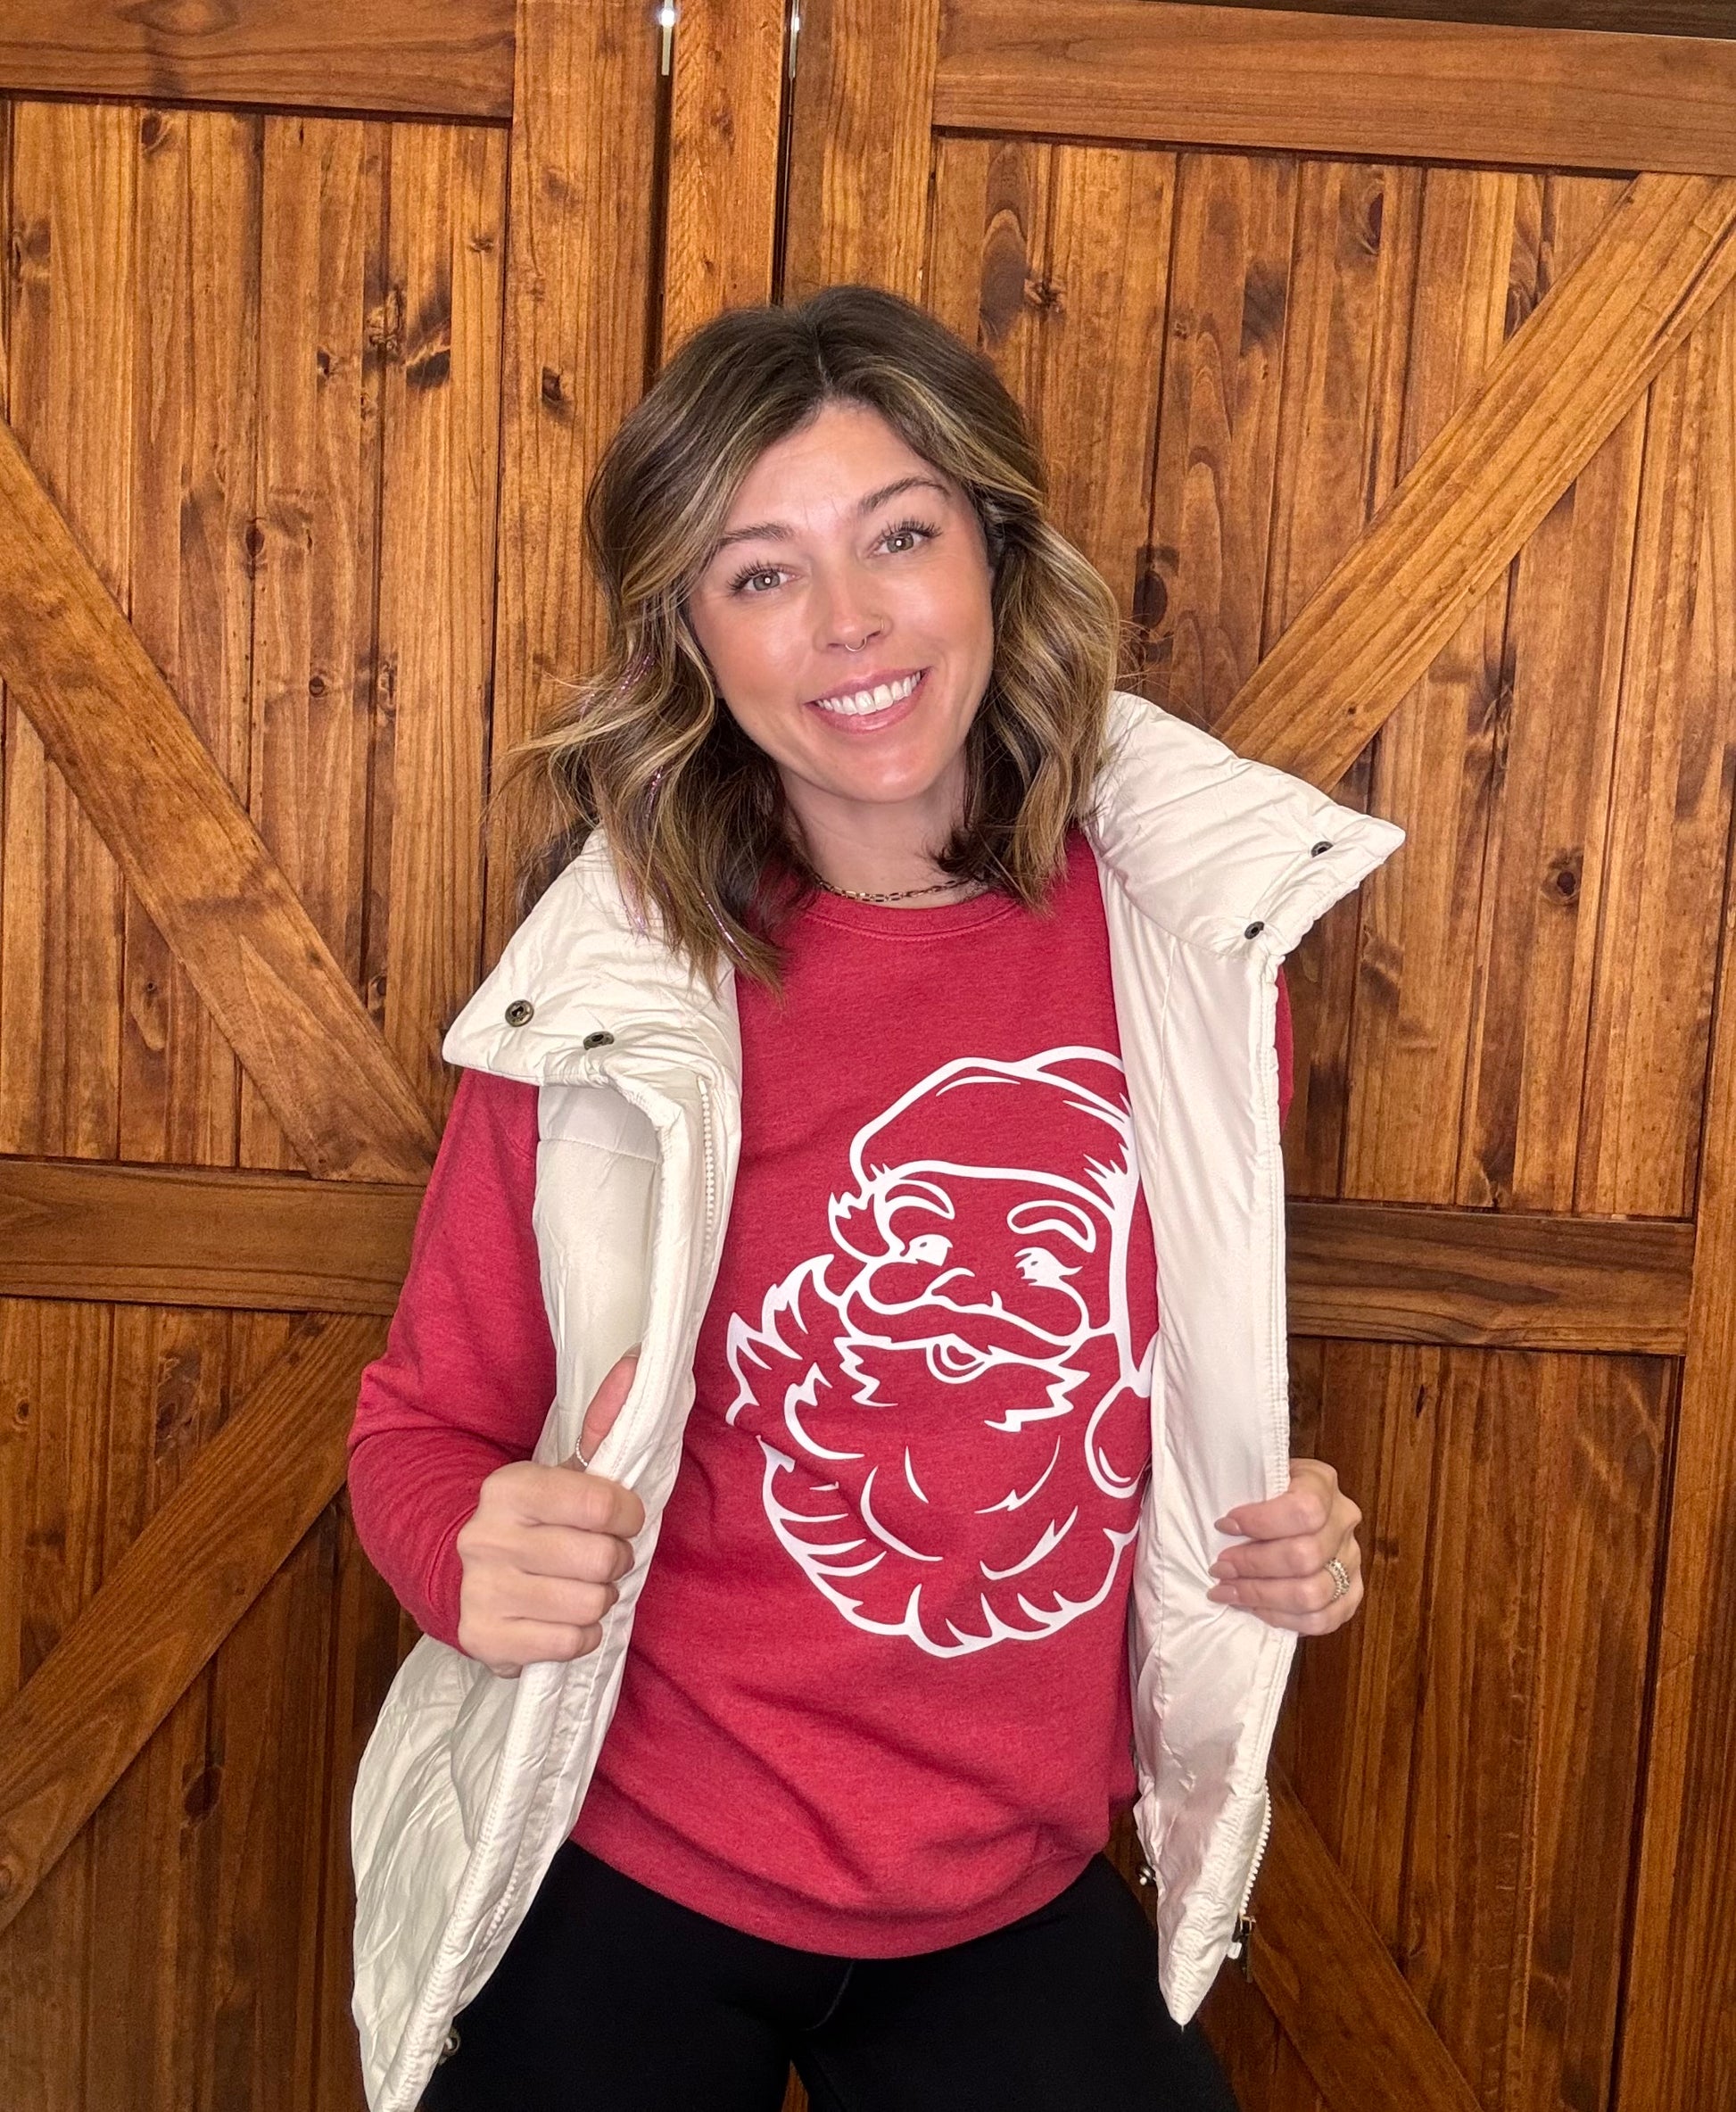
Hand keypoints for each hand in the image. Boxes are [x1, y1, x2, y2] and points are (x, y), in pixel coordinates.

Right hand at [456, 1349, 646, 1677]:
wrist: (461, 1572)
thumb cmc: (534, 1519)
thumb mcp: (564, 1470)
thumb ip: (606, 1420)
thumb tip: (641, 1359)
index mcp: (508, 1487)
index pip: (601, 1505)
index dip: (627, 1515)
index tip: (621, 1518)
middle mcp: (486, 1537)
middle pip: (601, 1560)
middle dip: (614, 1560)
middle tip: (599, 1557)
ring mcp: (481, 1592)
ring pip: (590, 1604)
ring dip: (599, 1599)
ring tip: (580, 1586)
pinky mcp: (484, 1641)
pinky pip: (570, 1643)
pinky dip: (580, 1634)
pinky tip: (563, 1618)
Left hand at [1205, 1457, 1363, 1634]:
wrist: (1288, 1508)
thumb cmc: (1260, 1492)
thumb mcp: (1253, 1474)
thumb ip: (1241, 1485)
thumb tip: (1219, 1522)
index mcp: (1321, 1482)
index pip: (1305, 1509)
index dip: (1262, 1522)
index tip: (1224, 1525)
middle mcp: (1344, 1520)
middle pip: (1305, 1556)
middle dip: (1253, 1565)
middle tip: (1219, 1567)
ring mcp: (1351, 1559)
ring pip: (1313, 1593)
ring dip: (1262, 1596)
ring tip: (1228, 1590)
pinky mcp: (1351, 1593)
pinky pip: (1323, 1619)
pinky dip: (1283, 1618)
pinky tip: (1254, 1608)